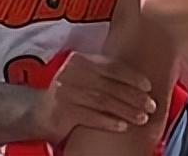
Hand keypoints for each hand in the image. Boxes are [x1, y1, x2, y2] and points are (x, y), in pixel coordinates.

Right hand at [31, 52, 156, 142]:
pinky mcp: (61, 110)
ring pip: (102, 100)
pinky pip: (90, 116)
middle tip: (151, 106)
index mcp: (78, 60)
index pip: (110, 66)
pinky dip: (108, 121)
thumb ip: (104, 76)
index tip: (148, 87)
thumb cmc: (69, 95)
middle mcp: (70, 72)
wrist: (37, 111)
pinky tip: (122, 126)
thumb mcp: (83, 78)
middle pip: (109, 84)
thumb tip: (139, 83)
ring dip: (126, 110)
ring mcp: (64, 91)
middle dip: (134, 96)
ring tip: (142, 118)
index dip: (132, 76)